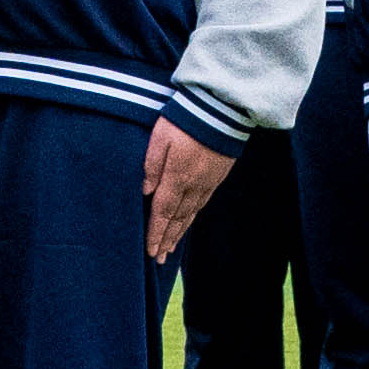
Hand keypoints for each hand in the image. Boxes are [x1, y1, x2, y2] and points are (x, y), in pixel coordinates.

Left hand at [141, 118, 233, 262]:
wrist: (222, 110)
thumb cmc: (185, 119)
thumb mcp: (159, 137)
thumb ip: (151, 165)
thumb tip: (145, 192)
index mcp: (176, 177)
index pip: (163, 213)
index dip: (156, 234)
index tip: (151, 252)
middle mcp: (193, 185)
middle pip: (178, 219)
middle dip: (167, 240)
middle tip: (159, 258)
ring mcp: (207, 182)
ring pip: (191, 214)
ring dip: (180, 233)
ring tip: (171, 247)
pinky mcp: (217, 176)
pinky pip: (202, 204)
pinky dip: (192, 218)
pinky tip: (188, 222)